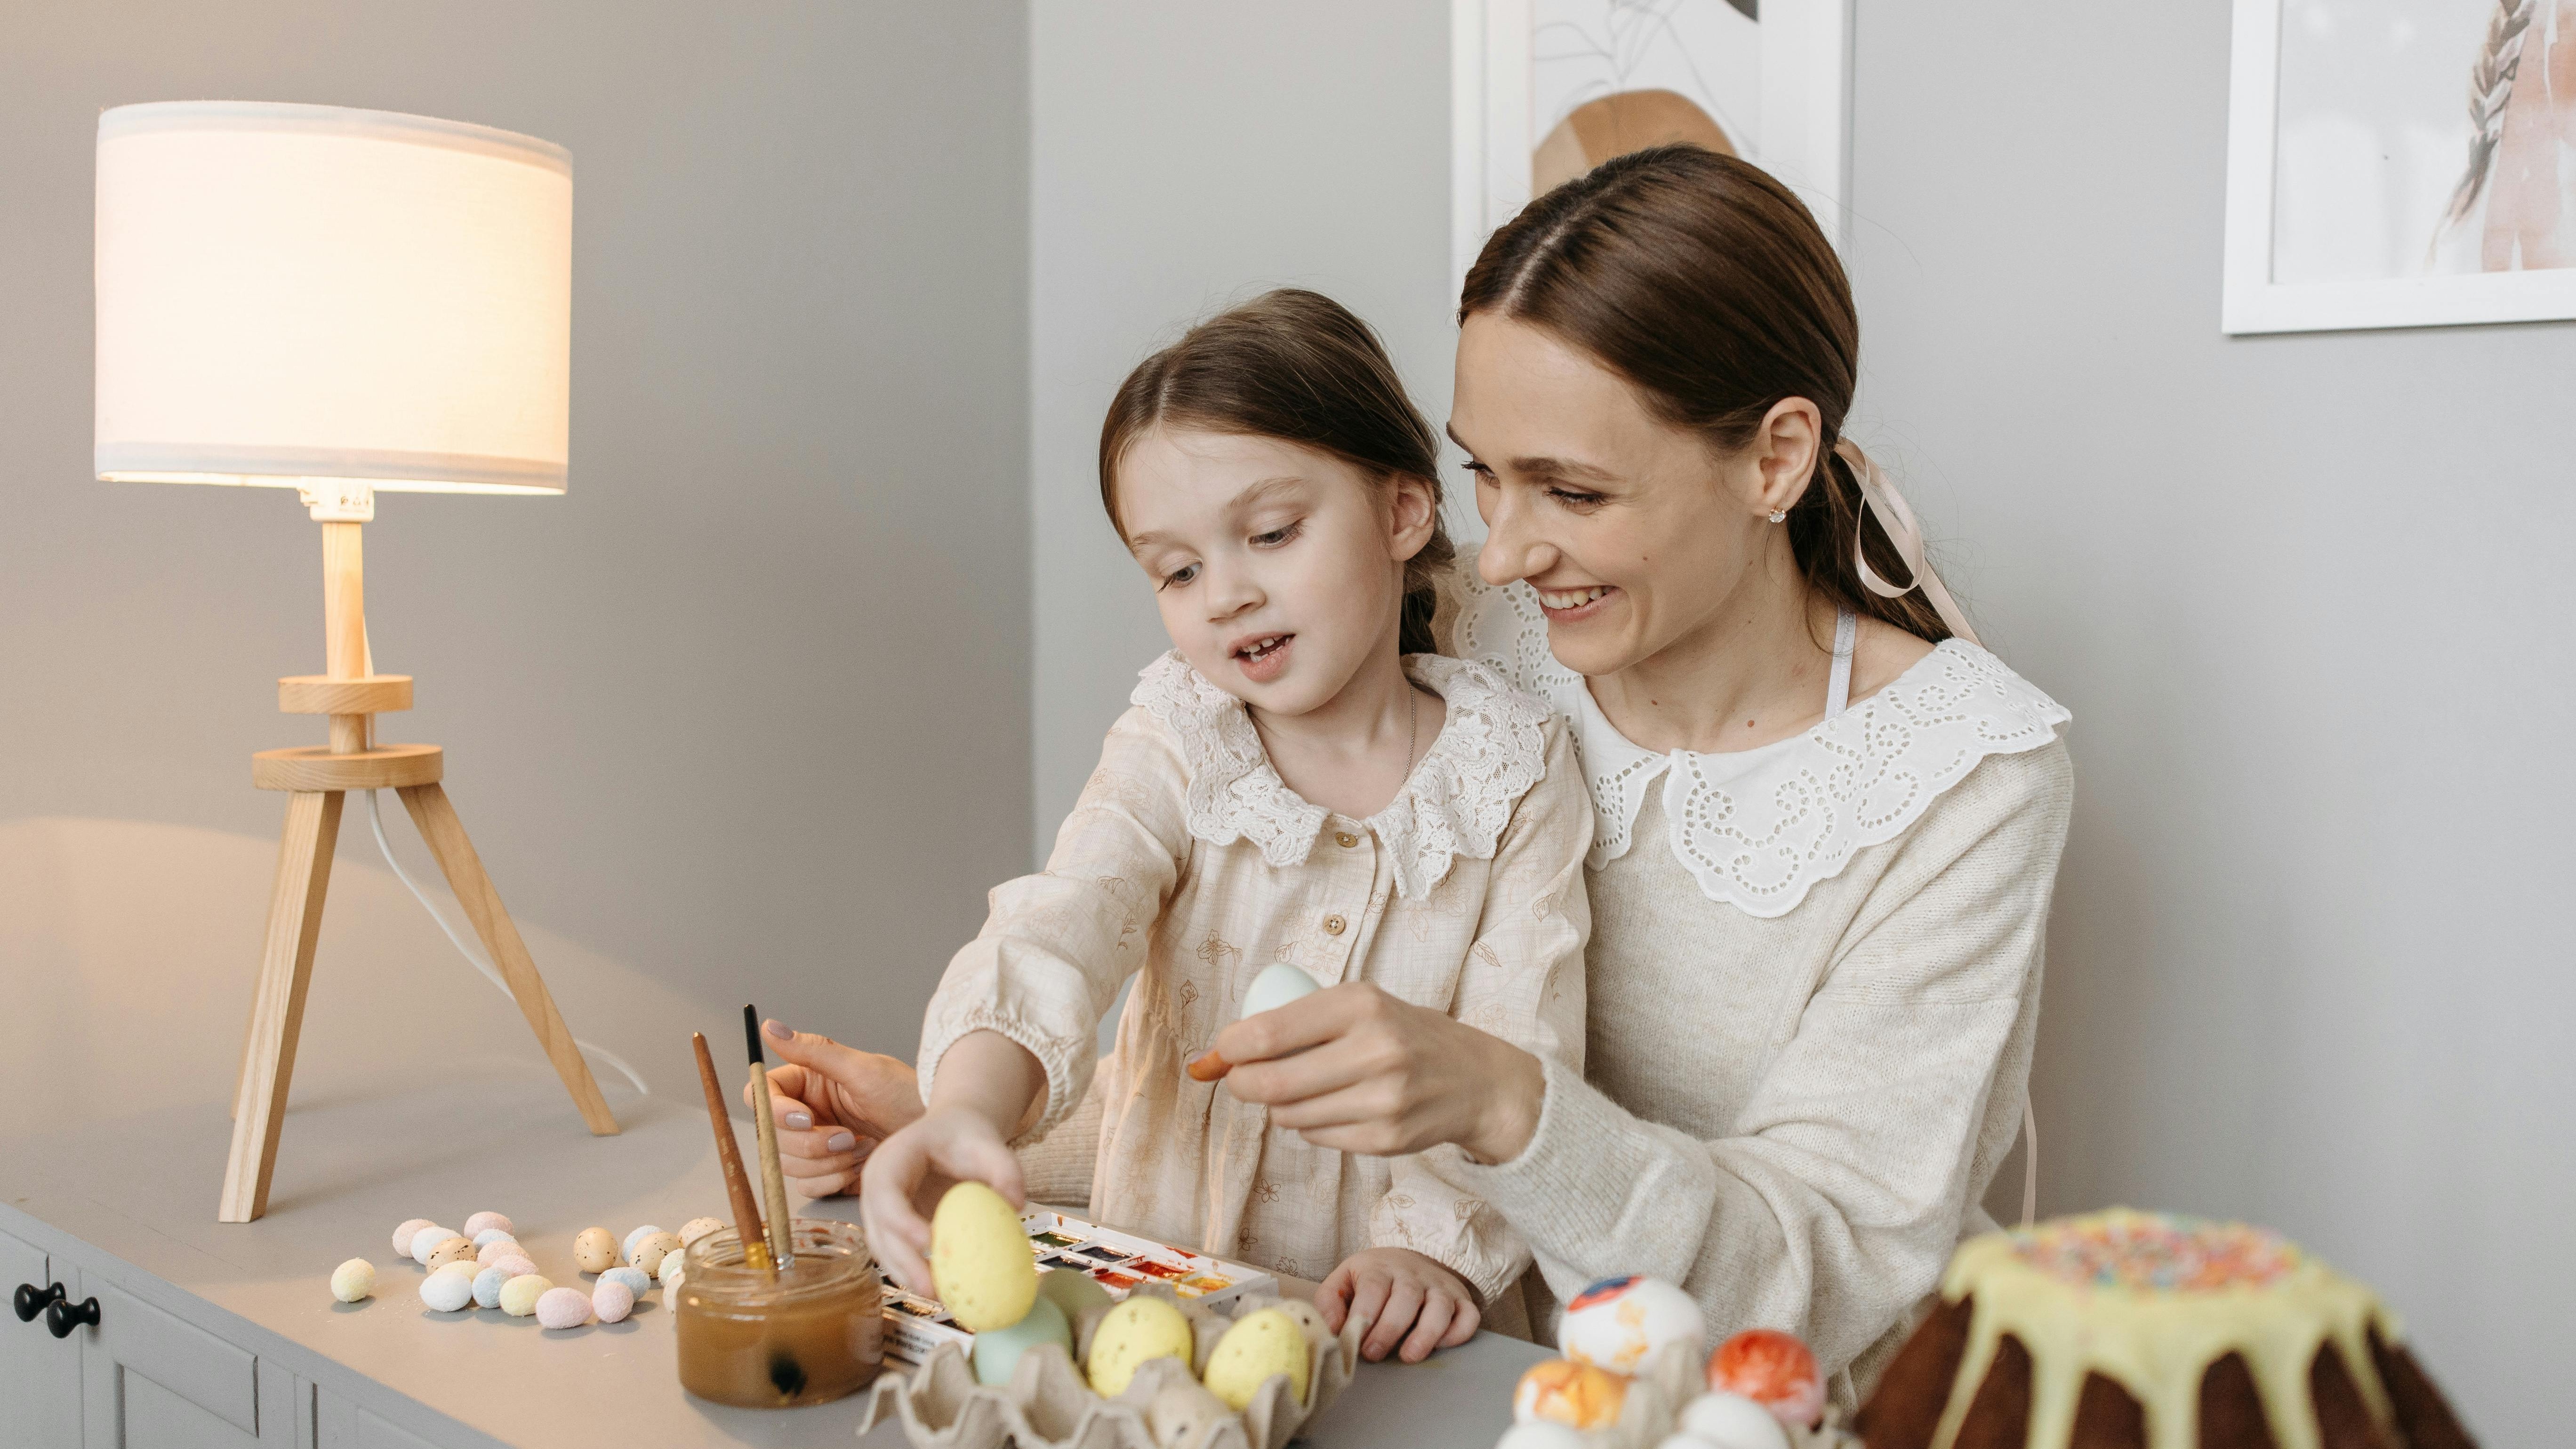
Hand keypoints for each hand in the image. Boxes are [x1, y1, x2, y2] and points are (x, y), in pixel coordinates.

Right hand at [747, 1019, 924, 1198]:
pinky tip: (861, 1165)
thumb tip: (770, 1027)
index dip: (773, 1110)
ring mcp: (816, 1144)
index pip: (762, 1094)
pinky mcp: (828, 1172)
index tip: (805, 1119)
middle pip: (772, 1135)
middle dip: (810, 1142)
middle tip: (849, 1137)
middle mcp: (807, 1112)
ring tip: (863, 1147)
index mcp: (808, 1082)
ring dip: (826, 1161)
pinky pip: (808, 1185)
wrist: (937, 1140)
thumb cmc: (909, 1096)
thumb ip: (814, 1052)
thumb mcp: (864, 1070)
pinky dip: (833, 1179)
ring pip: (788, 1163)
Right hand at [860, 1106, 1024, 1295]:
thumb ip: (1006, 1169)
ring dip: (907, 1275)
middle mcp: (876, 1185)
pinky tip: (941, 1289)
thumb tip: (1016, 1205)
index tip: (929, 1242)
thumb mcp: (989, 1144)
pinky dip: (913, 1273)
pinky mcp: (892, 1227)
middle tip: (932, 1288)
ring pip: (883, 1248)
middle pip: (880, 1228)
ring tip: (940, 1297)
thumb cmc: (967, 1137)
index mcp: (892, 1158)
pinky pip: (896, 1254)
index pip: (886, 1192)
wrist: (953, 1133)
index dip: (902, 1220)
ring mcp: (880, 1209)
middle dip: (903, 1261)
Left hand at [1211, 983, 1544, 1164]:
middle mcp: (1375, 1050)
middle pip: (1271, 1083)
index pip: (1269, 1031)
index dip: (1231, 1047)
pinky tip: (1333, 1107)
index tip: (1222, 1051)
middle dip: (1242, 1084)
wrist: (1474, 1079)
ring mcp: (1383, 1100)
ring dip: (1278, 1106)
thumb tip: (1219, 1052)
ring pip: (1289, 1115)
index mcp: (1361, 1004)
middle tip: (1240, 1079)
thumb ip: (1296, 1021)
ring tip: (1300, 1089)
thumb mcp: (1360, 1004)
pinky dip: (1309, 1124)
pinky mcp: (1386, 1139)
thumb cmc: (1402, 1034)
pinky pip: (1316, 1137)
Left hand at [1319, 1248, 1481, 1362]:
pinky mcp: (1461, 1300)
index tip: (1356, 1341)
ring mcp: (1440, 1286)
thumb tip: (1333, 1328)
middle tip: (1374, 1354)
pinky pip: (1468, 1316)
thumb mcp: (1344, 1279)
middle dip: (1390, 1328)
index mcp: (1380, 1268)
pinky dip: (1458, 1333)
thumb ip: (1331, 1301)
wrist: (1410, 1258)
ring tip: (1408, 1356)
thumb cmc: (1372, 1278)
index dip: (1365, 1314)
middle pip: (1406, 1297)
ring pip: (1440, 1307)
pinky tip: (1440, 1345)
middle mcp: (1413, 1274)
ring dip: (1426, 1334)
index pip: (1374, 1286)